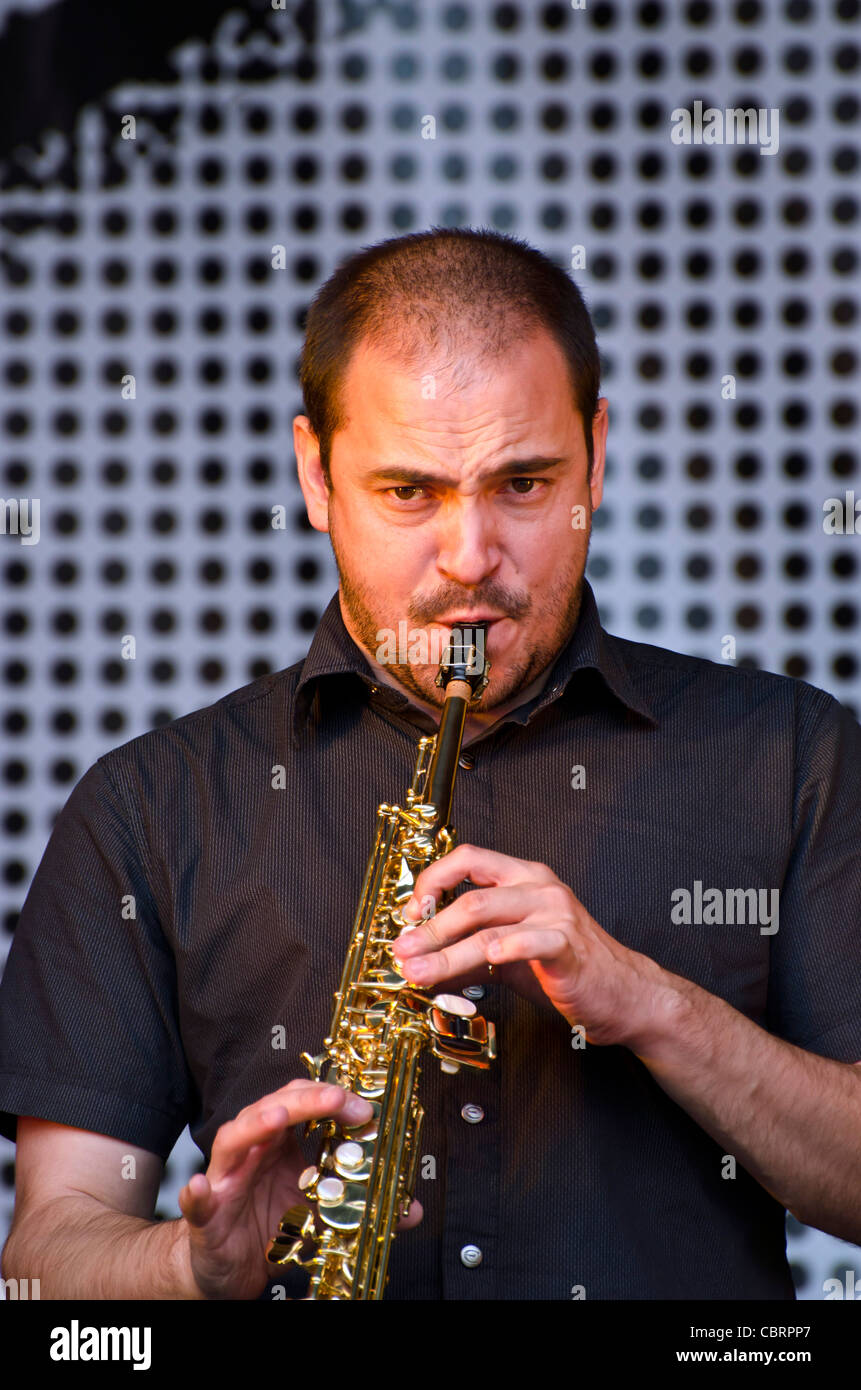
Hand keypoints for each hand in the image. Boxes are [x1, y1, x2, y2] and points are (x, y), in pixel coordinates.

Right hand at [178, 1080, 422, 1299]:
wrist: (225, 1268)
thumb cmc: (265, 1229)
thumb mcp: (319, 1214)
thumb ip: (360, 1206)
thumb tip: (410, 1209)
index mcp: (277, 1145)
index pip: (298, 1103)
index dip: (329, 1098)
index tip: (363, 1108)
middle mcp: (250, 1153)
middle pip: (269, 1110)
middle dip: (302, 1101)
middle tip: (333, 1099)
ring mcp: (224, 1181)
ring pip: (232, 1141)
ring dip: (253, 1127)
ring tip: (275, 1119)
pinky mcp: (204, 1217)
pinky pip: (196, 1202)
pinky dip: (195, 1193)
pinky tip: (198, 1186)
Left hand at [392, 844, 672, 1048]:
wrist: (622, 994)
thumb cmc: (566, 967)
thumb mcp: (509, 955)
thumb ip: (468, 951)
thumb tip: (422, 958)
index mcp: (523, 877)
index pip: (468, 858)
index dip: (431, 881)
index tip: (409, 913)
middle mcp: (538, 887)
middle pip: (470, 898)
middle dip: (428, 928)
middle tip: (403, 952)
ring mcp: (555, 913)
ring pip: (486, 924)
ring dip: (445, 951)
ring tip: (419, 971)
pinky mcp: (567, 944)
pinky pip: (528, 941)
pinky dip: (502, 948)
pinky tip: (484, 958)